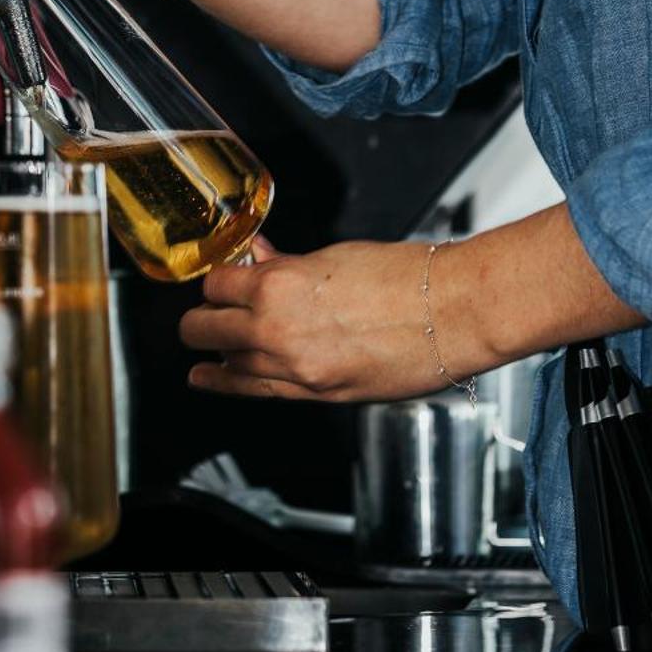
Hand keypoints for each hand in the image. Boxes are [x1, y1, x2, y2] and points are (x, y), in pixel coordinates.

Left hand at [179, 236, 458, 402]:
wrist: (451, 312)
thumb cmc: (405, 276)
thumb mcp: (335, 256)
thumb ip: (288, 264)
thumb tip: (258, 259)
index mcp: (279, 286)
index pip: (216, 285)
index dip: (215, 280)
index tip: (219, 280)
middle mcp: (276, 333)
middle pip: (205, 330)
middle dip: (200, 321)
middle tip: (203, 314)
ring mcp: (295, 370)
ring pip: (227, 368)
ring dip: (214, 355)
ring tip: (202, 353)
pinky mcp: (317, 395)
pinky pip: (258, 392)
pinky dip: (233, 384)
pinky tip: (217, 380)